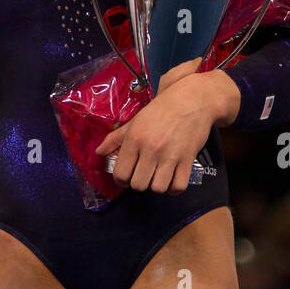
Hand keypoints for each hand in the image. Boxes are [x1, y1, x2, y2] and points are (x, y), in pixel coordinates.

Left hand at [95, 59, 238, 193]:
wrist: (191, 100)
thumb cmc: (160, 110)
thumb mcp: (135, 121)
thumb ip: (115, 138)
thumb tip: (98, 153)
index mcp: (134, 138)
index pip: (121, 174)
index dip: (121, 180)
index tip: (127, 176)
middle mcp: (150, 148)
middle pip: (138, 185)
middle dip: (139, 182)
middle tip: (143, 173)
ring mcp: (170, 155)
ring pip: (157, 188)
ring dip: (156, 185)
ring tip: (158, 175)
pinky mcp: (188, 159)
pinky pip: (178, 186)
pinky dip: (174, 188)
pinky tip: (172, 179)